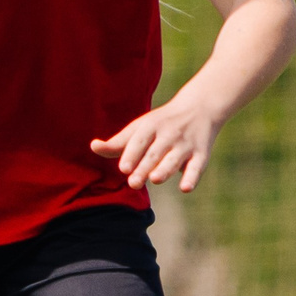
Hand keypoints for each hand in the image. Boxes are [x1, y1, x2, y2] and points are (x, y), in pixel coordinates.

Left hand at [91, 94, 220, 190]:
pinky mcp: (201, 154)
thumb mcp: (139, 128)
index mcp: (150, 127)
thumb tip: (94, 147)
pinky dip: (192, 177)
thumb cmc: (161, 123)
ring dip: (165, 169)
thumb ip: (118, 143)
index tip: (123, 168)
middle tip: (133, 183)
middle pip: (155, 153)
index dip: (131, 154)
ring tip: (155, 179)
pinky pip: (197, 166)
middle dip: (144, 167)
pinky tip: (185, 188)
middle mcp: (168, 135)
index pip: (139, 141)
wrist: (200, 107)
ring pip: (174, 159)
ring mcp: (185, 145)